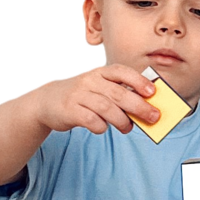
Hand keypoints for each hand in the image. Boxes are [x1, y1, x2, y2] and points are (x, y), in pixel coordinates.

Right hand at [30, 65, 161, 137]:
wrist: (46, 101)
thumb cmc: (81, 95)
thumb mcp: (97, 87)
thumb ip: (117, 93)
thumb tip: (144, 108)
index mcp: (99, 71)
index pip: (121, 71)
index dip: (138, 81)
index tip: (152, 92)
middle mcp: (89, 80)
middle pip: (118, 93)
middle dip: (139, 106)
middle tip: (153, 117)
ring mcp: (78, 94)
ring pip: (106, 108)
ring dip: (122, 120)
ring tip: (127, 128)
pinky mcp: (69, 110)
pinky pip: (90, 120)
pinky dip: (101, 126)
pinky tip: (103, 128)